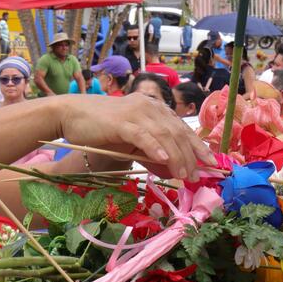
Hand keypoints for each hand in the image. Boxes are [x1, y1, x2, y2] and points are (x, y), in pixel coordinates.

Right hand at [56, 94, 214, 179]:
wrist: (71, 115)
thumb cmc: (101, 129)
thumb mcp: (132, 143)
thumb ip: (151, 154)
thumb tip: (172, 170)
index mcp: (155, 109)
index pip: (182, 128)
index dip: (198, 146)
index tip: (211, 163)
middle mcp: (149, 106)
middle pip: (177, 132)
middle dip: (190, 155)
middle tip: (197, 176)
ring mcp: (135, 112)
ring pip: (163, 135)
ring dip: (176, 156)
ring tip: (184, 174)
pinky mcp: (120, 121)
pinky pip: (142, 135)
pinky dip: (154, 147)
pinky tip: (163, 159)